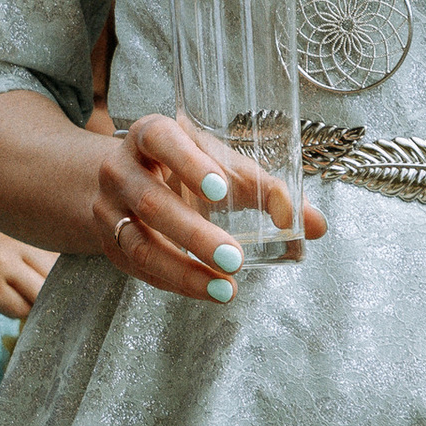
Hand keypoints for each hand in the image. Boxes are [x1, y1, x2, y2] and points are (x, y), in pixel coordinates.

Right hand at [0, 232, 55, 320]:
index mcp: (15, 228)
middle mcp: (12, 242)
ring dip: (32, 304)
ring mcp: (2, 265)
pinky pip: (21, 309)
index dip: (62, 272)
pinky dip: (15, 314)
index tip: (61, 283)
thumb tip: (60, 274)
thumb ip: (22, 250)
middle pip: (54, 275)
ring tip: (13, 299)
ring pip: (41, 294)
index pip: (58, 251)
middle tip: (37, 298)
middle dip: (50, 291)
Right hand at [86, 109, 326, 305]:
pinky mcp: (110, 243)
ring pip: (140, 243)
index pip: (160, 139)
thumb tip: (317, 224)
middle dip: (195, 234)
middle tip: (236, 257)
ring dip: (185, 270)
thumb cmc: (183, 169)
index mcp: (149, 135)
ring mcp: (109, 208)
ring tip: (227, 288)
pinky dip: (177, 283)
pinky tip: (208, 290)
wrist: (123, 181)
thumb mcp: (219, 166)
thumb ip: (267, 190)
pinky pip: (141, 269)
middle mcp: (121, 168)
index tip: (221, 189)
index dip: (188, 162)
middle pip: (152, 201)